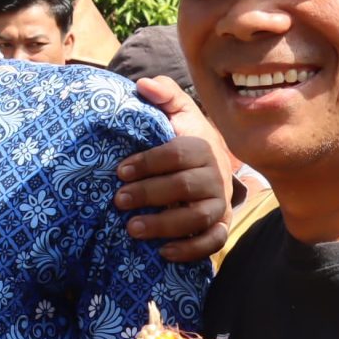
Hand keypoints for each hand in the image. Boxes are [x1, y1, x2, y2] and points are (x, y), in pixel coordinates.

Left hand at [115, 77, 233, 263]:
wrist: (214, 162)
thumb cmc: (185, 136)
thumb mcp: (178, 112)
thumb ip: (165, 95)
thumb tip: (143, 85)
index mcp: (202, 147)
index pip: (177, 154)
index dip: (148, 162)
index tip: (120, 171)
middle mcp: (215, 176)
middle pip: (185, 187)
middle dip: (149, 194)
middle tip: (118, 200)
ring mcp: (219, 203)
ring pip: (198, 218)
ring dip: (164, 225)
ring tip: (132, 228)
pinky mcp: (220, 225)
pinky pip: (212, 242)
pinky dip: (190, 250)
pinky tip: (163, 253)